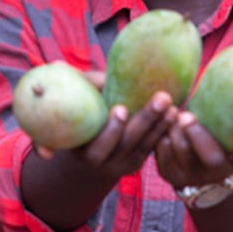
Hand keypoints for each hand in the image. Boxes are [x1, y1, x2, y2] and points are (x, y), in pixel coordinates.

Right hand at [33, 78, 179, 180]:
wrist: (87, 139)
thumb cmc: (80, 110)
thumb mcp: (75, 100)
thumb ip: (72, 86)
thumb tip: (56, 65)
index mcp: (81, 149)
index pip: (97, 144)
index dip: (110, 129)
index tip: (121, 108)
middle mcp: (99, 162)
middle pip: (126, 143)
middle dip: (146, 120)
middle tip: (162, 98)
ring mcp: (118, 166)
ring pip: (143, 147)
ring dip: (161, 125)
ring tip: (174, 105)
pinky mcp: (134, 164)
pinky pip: (151, 150)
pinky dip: (164, 133)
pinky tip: (176, 117)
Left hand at [154, 111, 232, 189]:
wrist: (191, 158)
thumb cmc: (214, 126)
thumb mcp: (226, 118)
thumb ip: (229, 101)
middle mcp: (222, 171)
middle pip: (213, 160)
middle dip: (197, 135)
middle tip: (186, 116)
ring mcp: (196, 177)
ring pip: (183, 157)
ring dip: (174, 132)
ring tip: (171, 114)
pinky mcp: (173, 176)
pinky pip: (162, 158)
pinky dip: (159, 137)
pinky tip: (159, 122)